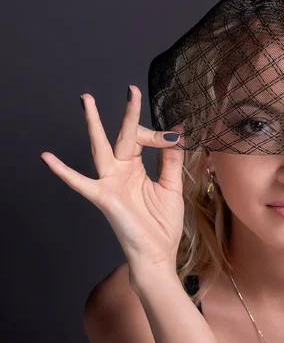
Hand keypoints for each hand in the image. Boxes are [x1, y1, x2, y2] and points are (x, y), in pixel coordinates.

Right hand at [40, 85, 184, 272]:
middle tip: (131, 89)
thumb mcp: (172, 187)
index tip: (175, 136)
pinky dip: (63, 172)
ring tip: (87, 100)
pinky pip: (80, 183)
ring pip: (100, 148)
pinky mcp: (103, 198)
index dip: (160, 136)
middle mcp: (122, 171)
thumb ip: (171, 161)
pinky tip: (47, 158)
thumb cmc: (162, 223)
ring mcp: (110, 183)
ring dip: (94, 124)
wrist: (157, 253)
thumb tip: (177, 132)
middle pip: (122, 136)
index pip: (144, 140)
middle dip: (126, 113)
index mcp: (138, 169)